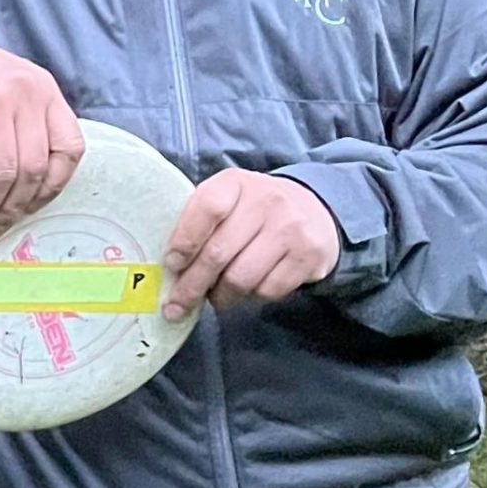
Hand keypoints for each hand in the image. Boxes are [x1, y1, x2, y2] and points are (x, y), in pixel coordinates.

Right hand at [0, 0, 85, 238]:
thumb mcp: (2, 85)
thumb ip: (21, 122)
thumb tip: (23, 187)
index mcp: (43, 88)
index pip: (69, 149)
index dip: (52, 187)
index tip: (28, 207)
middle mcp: (25, 93)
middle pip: (32, 170)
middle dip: (11, 210)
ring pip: (0, 174)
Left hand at [160, 170, 338, 316]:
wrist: (315, 209)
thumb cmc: (254, 208)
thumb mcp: (227, 199)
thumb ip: (200, 222)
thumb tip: (172, 267)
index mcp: (235, 183)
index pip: (206, 209)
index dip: (184, 240)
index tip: (171, 264)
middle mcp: (266, 201)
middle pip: (218, 253)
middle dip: (192, 285)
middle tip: (177, 305)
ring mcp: (290, 229)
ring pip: (241, 278)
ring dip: (220, 296)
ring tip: (214, 297)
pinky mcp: (308, 256)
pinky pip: (267, 290)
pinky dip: (250, 297)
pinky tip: (246, 291)